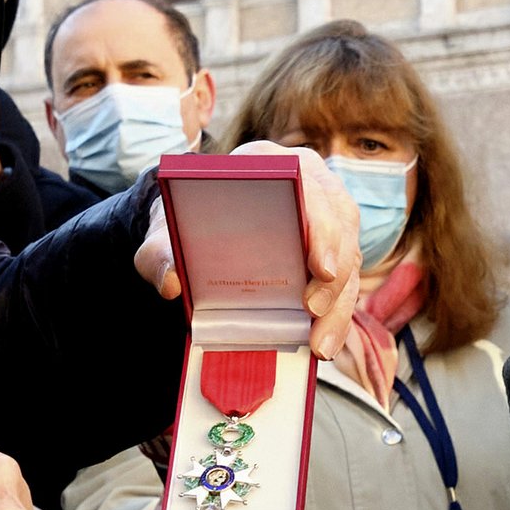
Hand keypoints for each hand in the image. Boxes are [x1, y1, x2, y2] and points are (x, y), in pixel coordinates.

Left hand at [134, 141, 361, 360]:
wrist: (201, 225)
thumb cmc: (191, 219)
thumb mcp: (166, 230)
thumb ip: (159, 251)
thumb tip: (171, 283)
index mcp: (275, 164)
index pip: (311, 188)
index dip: (323, 227)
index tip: (321, 268)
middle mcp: (310, 184)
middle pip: (342, 225)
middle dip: (335, 275)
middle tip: (314, 312)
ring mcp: (327, 218)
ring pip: (350, 258)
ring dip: (339, 305)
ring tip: (320, 344)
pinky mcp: (332, 250)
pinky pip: (346, 281)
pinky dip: (337, 315)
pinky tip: (324, 343)